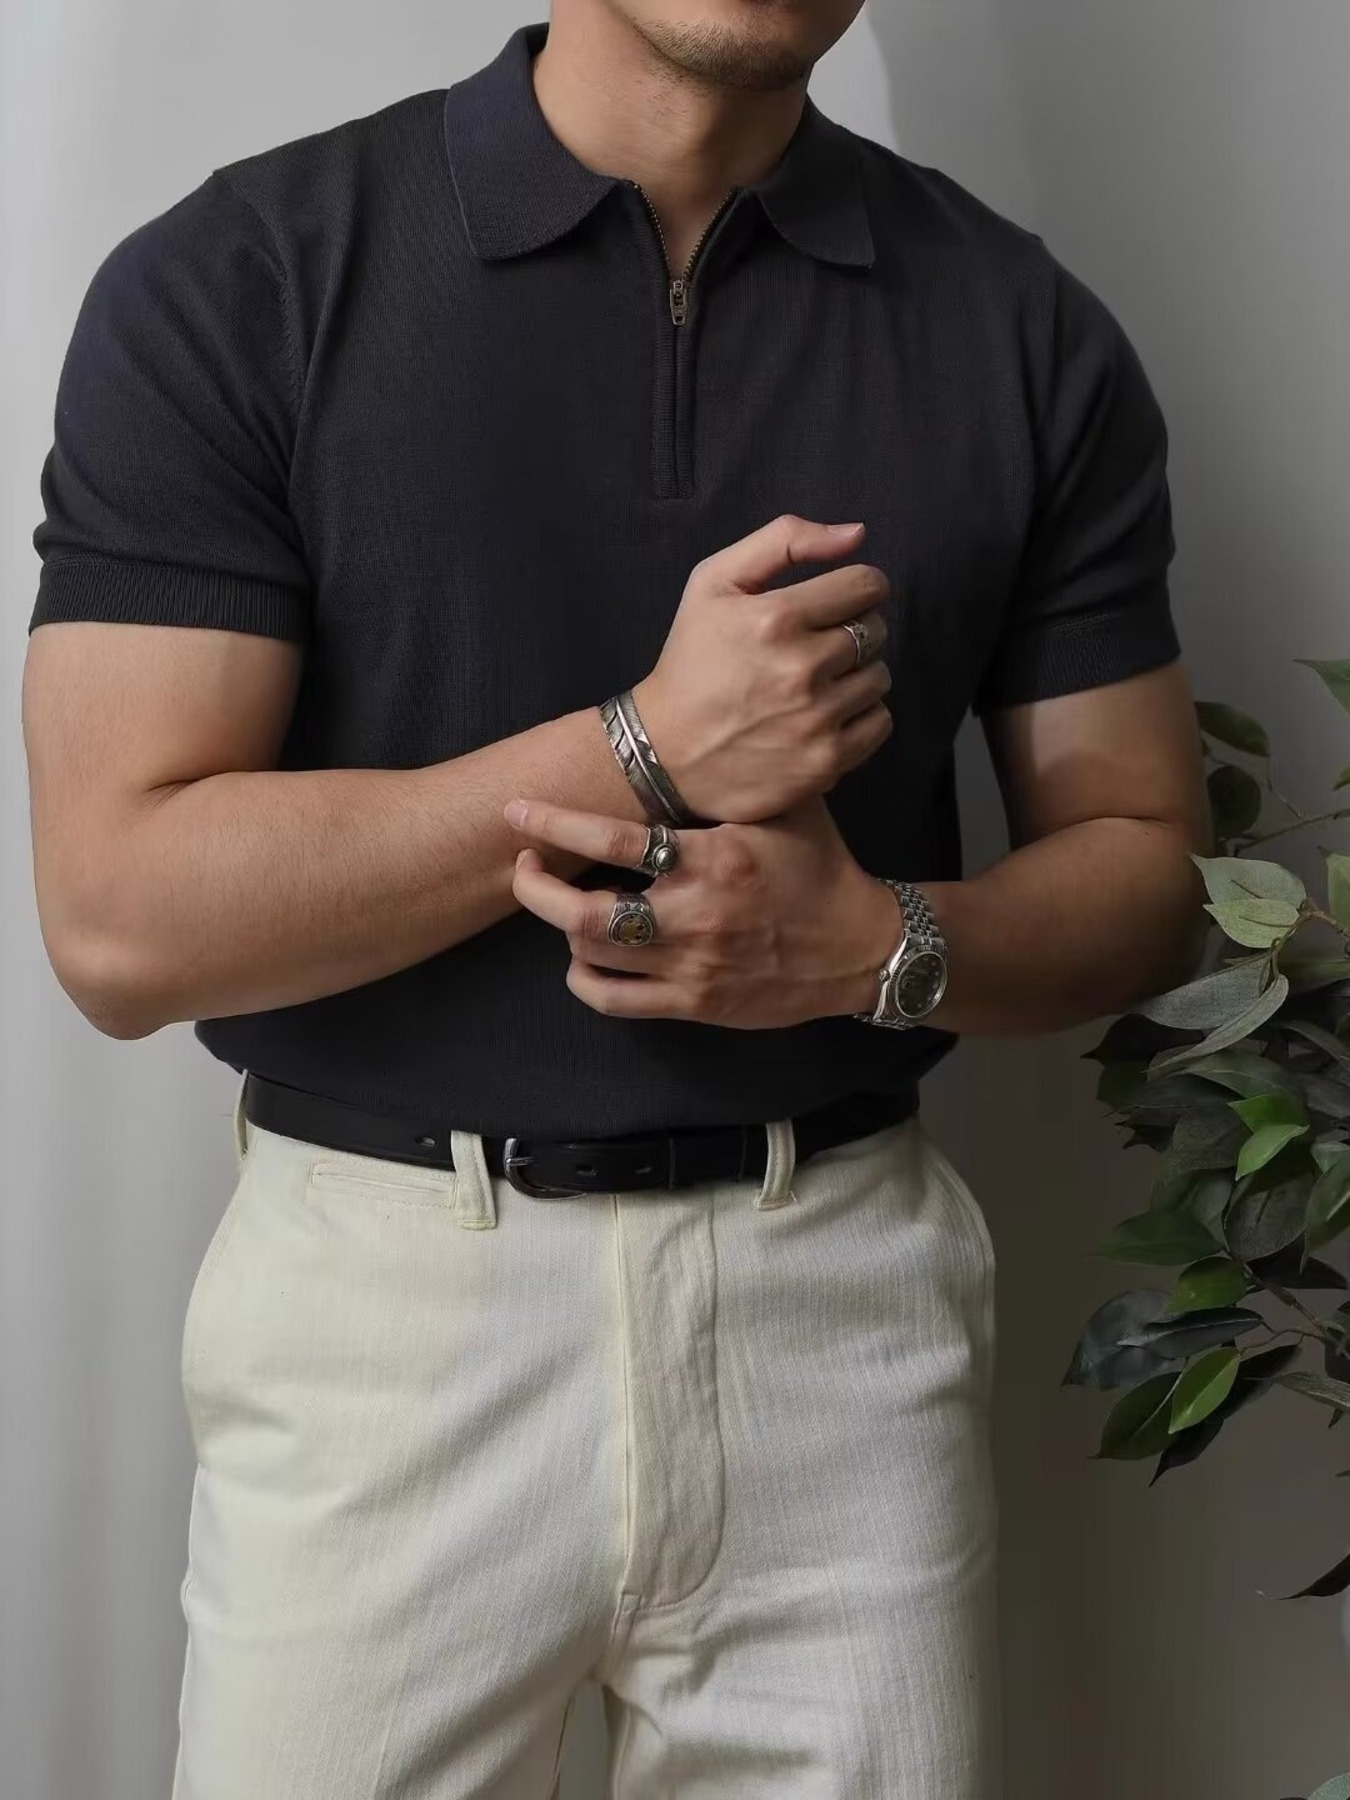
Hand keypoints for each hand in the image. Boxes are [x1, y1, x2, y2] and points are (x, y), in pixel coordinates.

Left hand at [503, 791, 900, 1028]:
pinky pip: (614, 1001)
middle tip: (525, 867)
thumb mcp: (782, 810)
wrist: (862, 947)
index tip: (517, 812)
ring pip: (591, 956)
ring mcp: (691, 964)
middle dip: (536, 889)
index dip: (555, 824)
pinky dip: (585, 979)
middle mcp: (695, 914)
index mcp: (712, 857)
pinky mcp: (693, 1002)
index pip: (613, 841)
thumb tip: (675, 743)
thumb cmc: (820, 868)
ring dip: (563, 928)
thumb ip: (730, 785)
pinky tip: (588, 957)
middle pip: (582, 914)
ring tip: (564, 905)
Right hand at [631, 514, 893, 824]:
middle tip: (817, 644)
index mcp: (774, 618)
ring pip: (879, 677)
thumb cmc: (691, 660)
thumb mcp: (714, 581)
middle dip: (853, 629)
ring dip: (857, 674)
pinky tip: (826, 713)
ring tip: (817, 681)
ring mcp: (816, 720)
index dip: (857, 587)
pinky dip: (861, 715)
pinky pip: (880, 722)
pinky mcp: (825, 762)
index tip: (839, 600)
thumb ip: (784, 541)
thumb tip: (857, 535)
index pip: (865, 586)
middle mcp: (801, 670)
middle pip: (876, 630)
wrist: (665, 752)